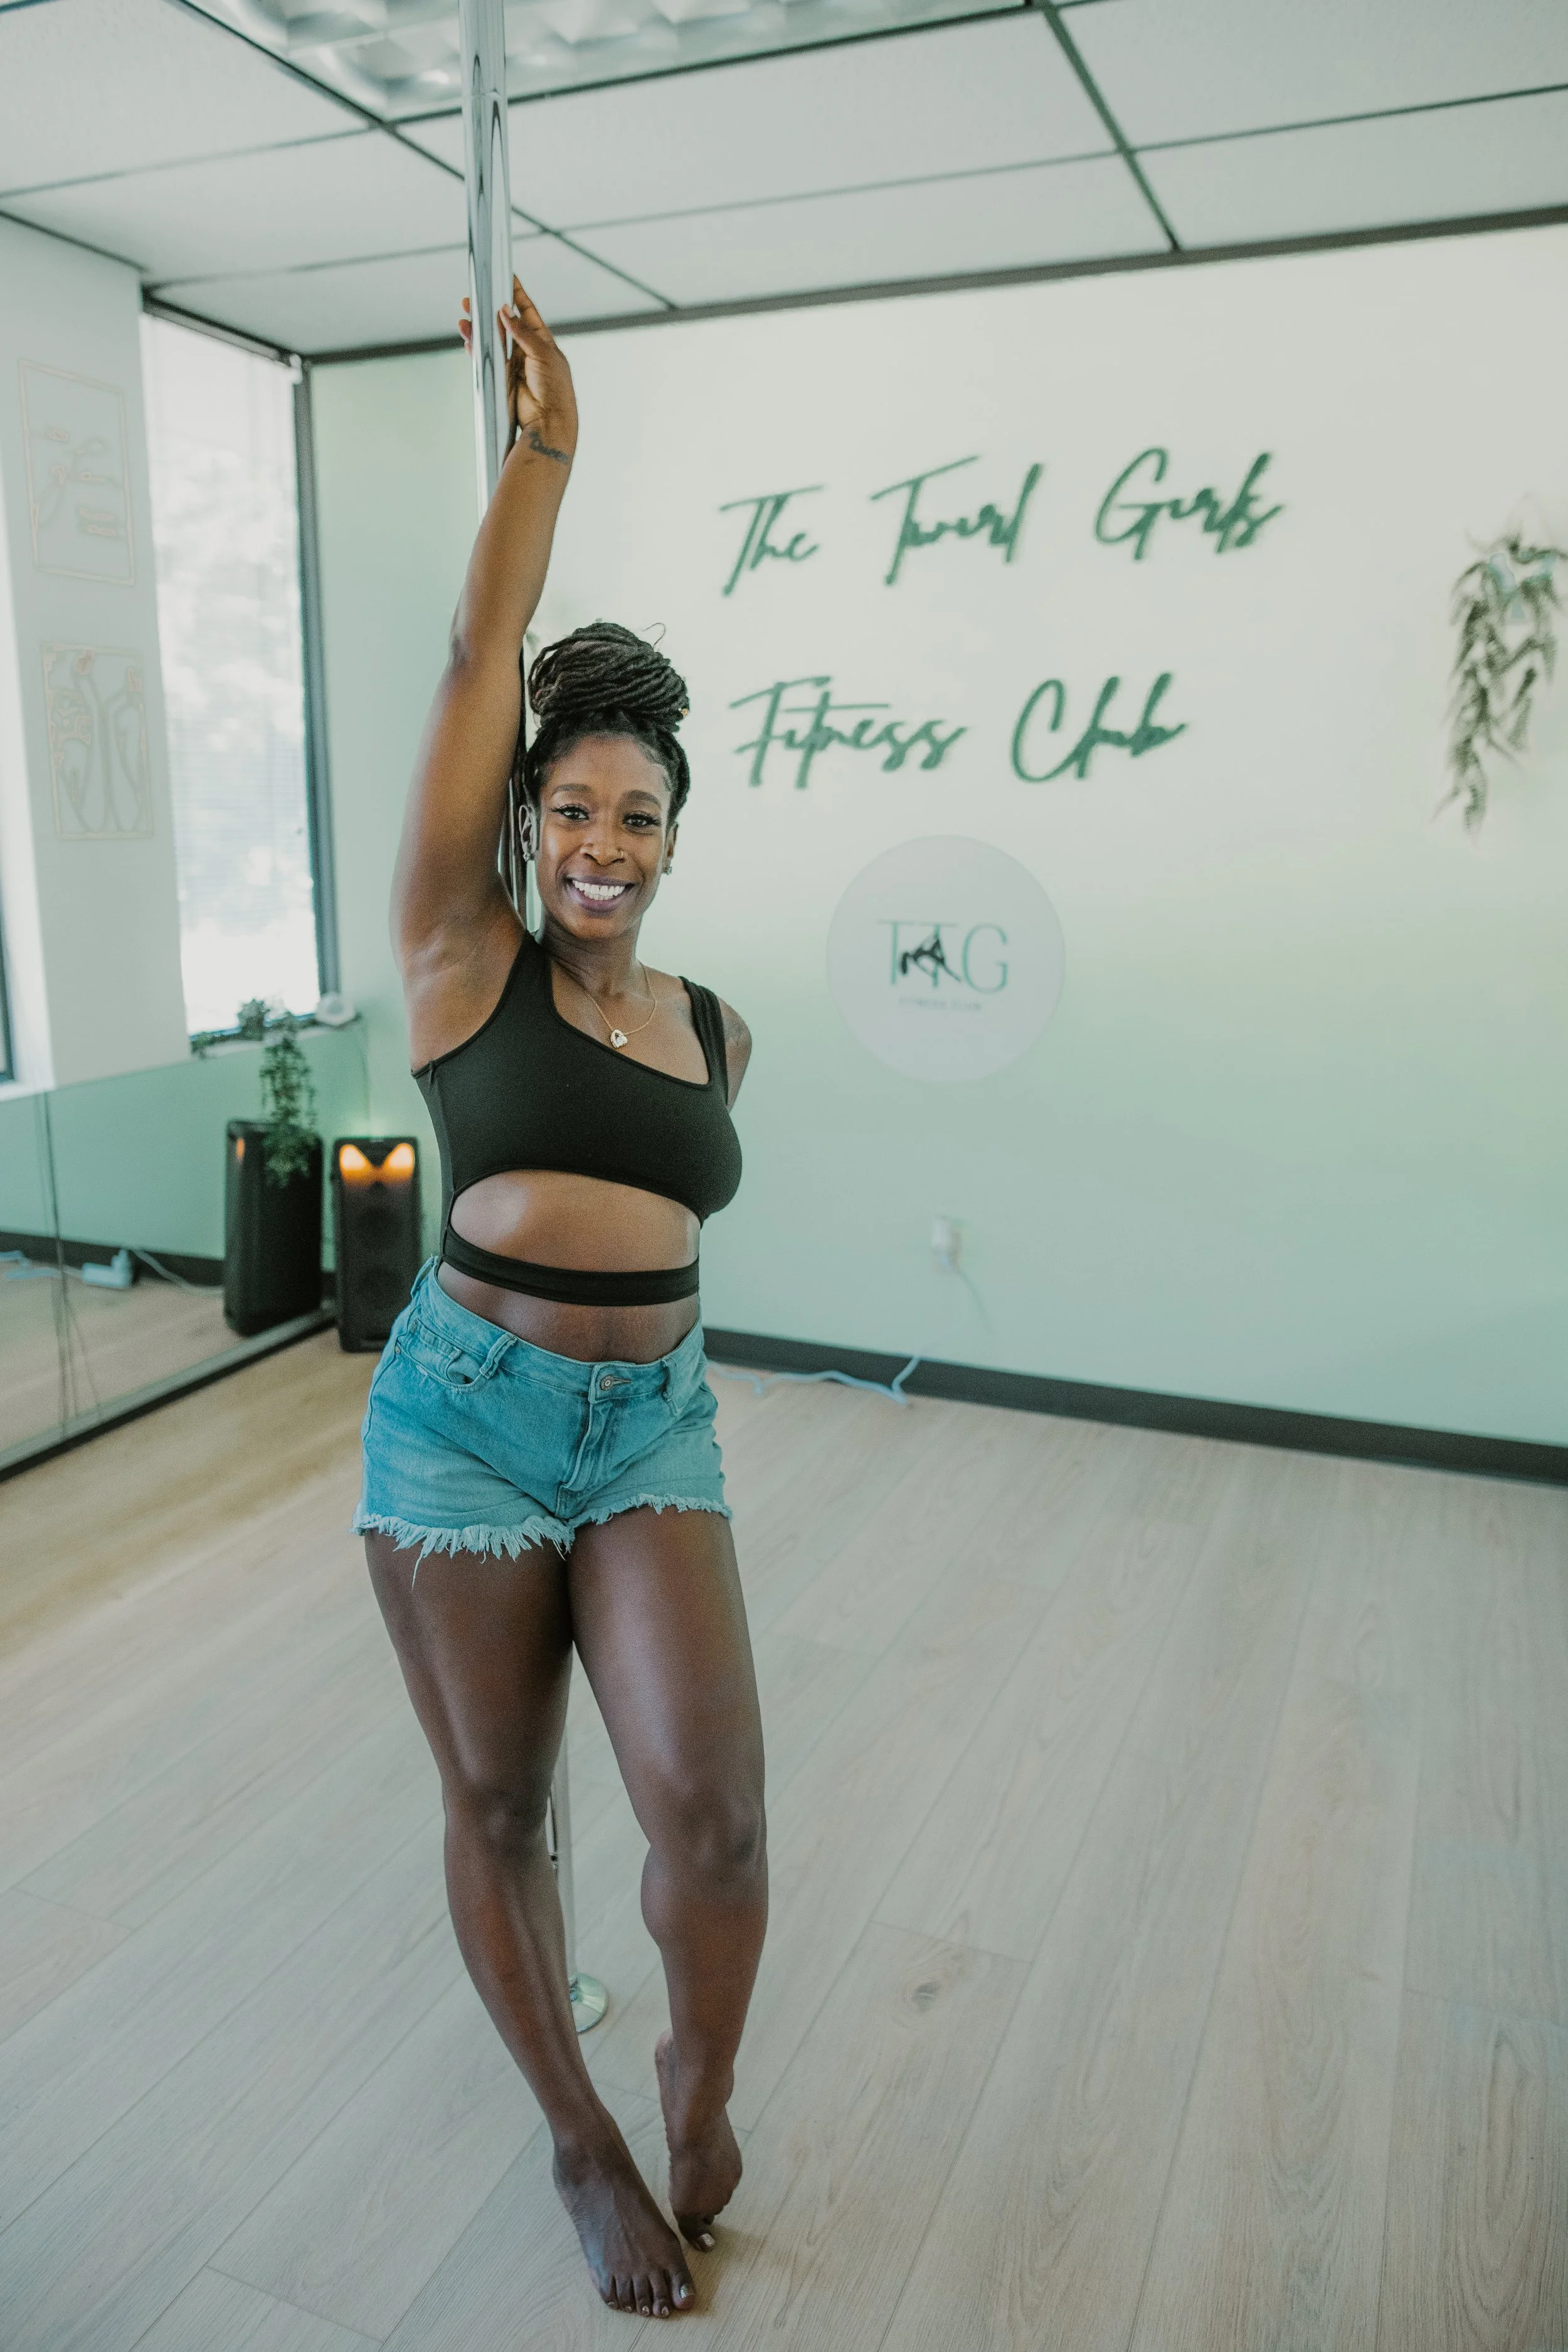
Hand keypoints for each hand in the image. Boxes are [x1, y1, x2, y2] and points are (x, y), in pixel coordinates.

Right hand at [459, 275, 576, 463]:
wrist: (548, 421)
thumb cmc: (555, 389)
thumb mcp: (543, 353)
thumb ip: (522, 332)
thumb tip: (506, 311)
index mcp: (542, 341)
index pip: (527, 311)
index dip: (516, 294)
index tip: (507, 276)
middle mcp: (527, 350)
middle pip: (504, 323)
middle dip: (489, 309)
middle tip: (474, 297)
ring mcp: (513, 363)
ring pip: (492, 339)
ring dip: (478, 327)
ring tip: (465, 314)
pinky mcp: (502, 377)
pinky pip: (486, 358)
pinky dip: (476, 347)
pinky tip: (468, 338)